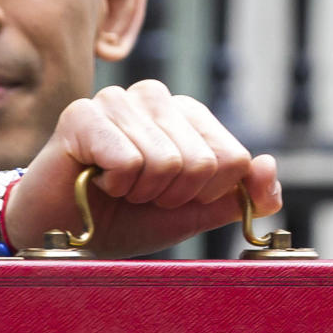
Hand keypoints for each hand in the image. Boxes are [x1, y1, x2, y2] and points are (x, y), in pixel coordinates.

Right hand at [2, 80, 280, 257]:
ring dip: (140, 193)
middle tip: (137, 195)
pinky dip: (114, 186)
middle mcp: (155, 97)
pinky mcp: (82, 114)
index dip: (203, 195)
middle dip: (171, 196)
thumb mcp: (192, 212)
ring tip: (114, 187)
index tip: (169, 197)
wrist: (64, 234)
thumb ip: (238, 196)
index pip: (233, 159)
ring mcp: (118, 100)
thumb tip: (268, 168)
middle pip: (203, 162)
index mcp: (187, 114)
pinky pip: (128, 161)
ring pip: (166, 162)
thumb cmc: (124, 219)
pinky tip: (94, 178)